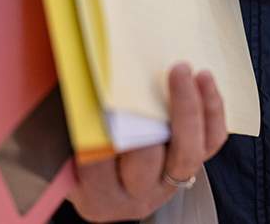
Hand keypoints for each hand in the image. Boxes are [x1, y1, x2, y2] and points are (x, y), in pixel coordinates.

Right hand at [68, 64, 226, 221]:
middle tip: (138, 83)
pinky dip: (211, 109)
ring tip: (180, 71)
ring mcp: (168, 184)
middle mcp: (135, 197)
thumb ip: (66, 120)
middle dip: (146, 120)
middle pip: (146, 160)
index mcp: (97, 199)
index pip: (97, 166)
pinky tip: (203, 79)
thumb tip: (57, 74)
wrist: (109, 177)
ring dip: (186, 107)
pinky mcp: (192, 166)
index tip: (97, 98)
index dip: (98, 133)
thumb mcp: (61, 146)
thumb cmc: (77, 152)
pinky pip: (211, 141)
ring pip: (187, 152)